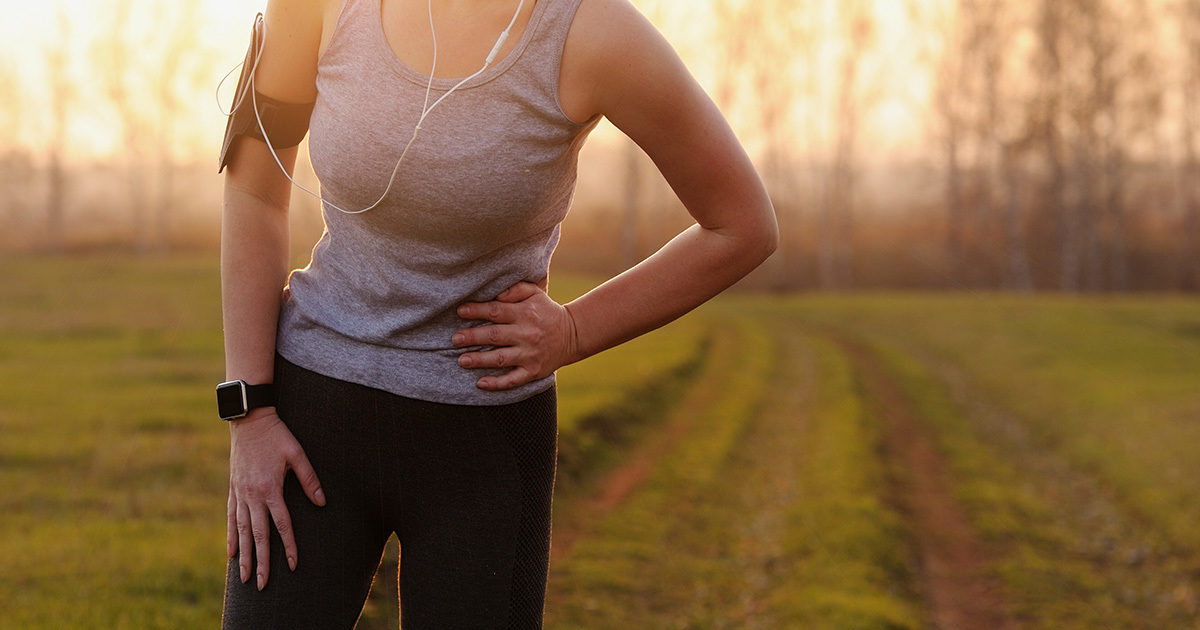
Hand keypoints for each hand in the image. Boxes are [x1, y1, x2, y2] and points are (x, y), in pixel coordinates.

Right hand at [227, 408, 324, 590]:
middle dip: (261, 562)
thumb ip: (309, 479)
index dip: (288, 546)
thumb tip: (322, 502)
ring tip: (244, 578)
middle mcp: (252, 495)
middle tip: (262, 585)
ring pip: (240, 531)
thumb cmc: (277, 436)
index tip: (293, 565)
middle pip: (257, 535)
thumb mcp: (297, 453)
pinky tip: (231, 553)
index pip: (281, 525)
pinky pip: (230, 518)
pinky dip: (230, 537)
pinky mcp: (233, 489)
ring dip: (244, 556)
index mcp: (270, 488)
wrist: (249, 420)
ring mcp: (240, 493)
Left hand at [453, 282, 580, 390]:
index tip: (460, 312)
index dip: (476, 311)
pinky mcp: (533, 371)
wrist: (573, 334)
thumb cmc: (546, 311)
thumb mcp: (535, 293)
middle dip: (472, 337)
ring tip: (462, 360)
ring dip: (479, 360)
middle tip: (455, 339)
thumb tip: (496, 294)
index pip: (496, 311)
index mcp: (525, 313)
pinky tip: (480, 383)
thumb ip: (515, 290)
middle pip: (494, 335)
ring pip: (500, 358)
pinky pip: (513, 380)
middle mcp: (527, 334)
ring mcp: (530, 354)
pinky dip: (497, 383)